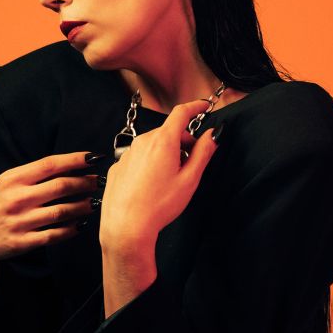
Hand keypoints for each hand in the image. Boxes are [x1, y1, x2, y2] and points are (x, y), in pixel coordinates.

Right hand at [0, 152, 101, 303]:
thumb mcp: (6, 183)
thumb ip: (33, 174)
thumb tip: (70, 164)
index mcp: (12, 179)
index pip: (49, 164)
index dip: (75, 160)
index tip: (94, 157)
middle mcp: (16, 199)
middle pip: (60, 186)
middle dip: (85, 182)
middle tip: (99, 181)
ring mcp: (19, 222)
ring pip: (61, 211)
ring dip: (83, 206)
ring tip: (96, 202)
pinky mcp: (22, 243)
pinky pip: (54, 235)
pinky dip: (72, 229)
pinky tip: (82, 223)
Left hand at [100, 100, 221, 247]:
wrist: (126, 227)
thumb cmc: (159, 205)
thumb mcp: (189, 179)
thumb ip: (203, 152)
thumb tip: (213, 134)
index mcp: (163, 141)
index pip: (181, 113)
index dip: (195, 107)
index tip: (203, 106)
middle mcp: (142, 142)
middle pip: (168, 132)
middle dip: (183, 143)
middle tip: (191, 165)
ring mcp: (127, 154)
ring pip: (153, 145)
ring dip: (166, 154)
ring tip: (170, 180)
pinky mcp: (118, 166)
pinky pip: (139, 158)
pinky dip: (150, 164)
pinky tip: (152, 186)